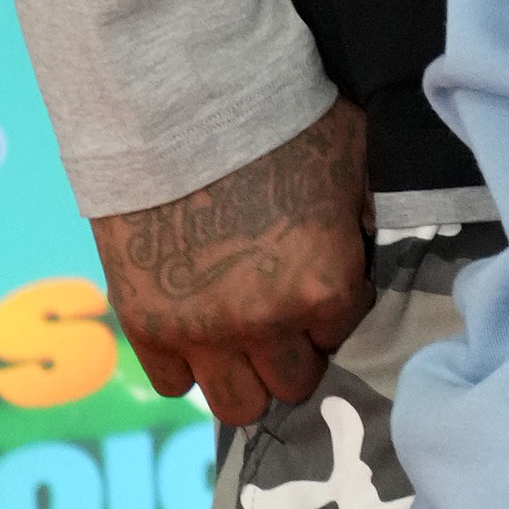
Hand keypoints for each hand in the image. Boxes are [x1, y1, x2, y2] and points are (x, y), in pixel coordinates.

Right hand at [90, 95, 373, 427]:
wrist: (182, 103)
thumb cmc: (279, 119)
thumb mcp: (352, 157)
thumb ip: (361, 216)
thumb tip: (361, 247)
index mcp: (325, 287)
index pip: (341, 332)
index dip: (332, 304)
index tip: (317, 278)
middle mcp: (267, 324)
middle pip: (292, 384)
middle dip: (292, 351)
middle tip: (279, 311)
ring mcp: (202, 331)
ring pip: (236, 405)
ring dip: (243, 373)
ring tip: (238, 333)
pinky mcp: (147, 326)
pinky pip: (173, 383)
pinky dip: (187, 363)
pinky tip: (194, 323)